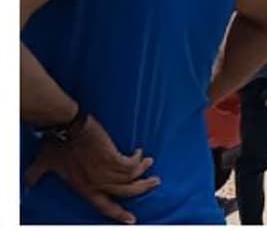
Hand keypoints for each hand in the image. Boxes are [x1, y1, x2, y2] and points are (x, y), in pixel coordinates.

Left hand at [25, 114, 158, 223]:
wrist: (66, 129)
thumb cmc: (54, 145)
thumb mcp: (44, 164)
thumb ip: (36, 175)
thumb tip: (28, 183)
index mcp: (83, 188)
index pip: (105, 206)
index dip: (119, 214)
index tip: (132, 220)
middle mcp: (97, 182)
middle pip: (127, 192)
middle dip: (143, 188)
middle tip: (154, 182)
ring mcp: (106, 170)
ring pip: (133, 178)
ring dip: (144, 172)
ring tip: (150, 164)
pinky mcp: (114, 157)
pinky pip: (132, 163)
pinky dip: (138, 159)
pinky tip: (140, 153)